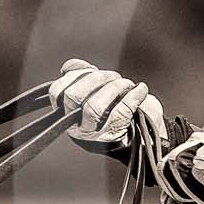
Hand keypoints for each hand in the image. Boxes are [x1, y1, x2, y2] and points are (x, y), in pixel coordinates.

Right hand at [49, 59, 163, 147]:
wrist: (146, 134)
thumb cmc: (120, 108)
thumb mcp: (100, 89)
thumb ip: (83, 76)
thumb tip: (71, 65)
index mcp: (67, 113)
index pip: (57, 92)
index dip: (75, 75)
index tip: (92, 70)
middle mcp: (76, 127)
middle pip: (73, 97)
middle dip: (96, 78)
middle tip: (114, 76)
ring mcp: (94, 135)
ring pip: (94, 107)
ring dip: (114, 87)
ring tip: (127, 84)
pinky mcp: (114, 138)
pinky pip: (120, 113)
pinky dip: (133, 96)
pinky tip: (141, 90)